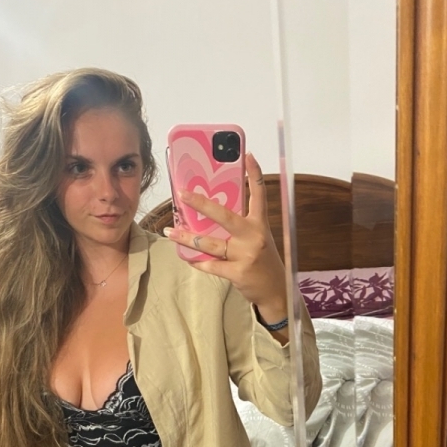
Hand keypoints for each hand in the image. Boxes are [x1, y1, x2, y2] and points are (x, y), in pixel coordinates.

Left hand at [163, 153, 287, 323]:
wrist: (276, 291)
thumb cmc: (264, 262)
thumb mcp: (259, 239)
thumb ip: (241, 226)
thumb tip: (213, 212)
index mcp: (260, 224)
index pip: (259, 195)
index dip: (254, 174)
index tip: (248, 155)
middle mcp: (254, 236)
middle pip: (224, 216)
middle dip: (201, 204)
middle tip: (183, 194)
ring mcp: (245, 254)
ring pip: (209, 243)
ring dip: (186, 237)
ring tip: (170, 231)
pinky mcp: (238, 272)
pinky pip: (211, 264)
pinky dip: (197, 262)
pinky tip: (188, 259)